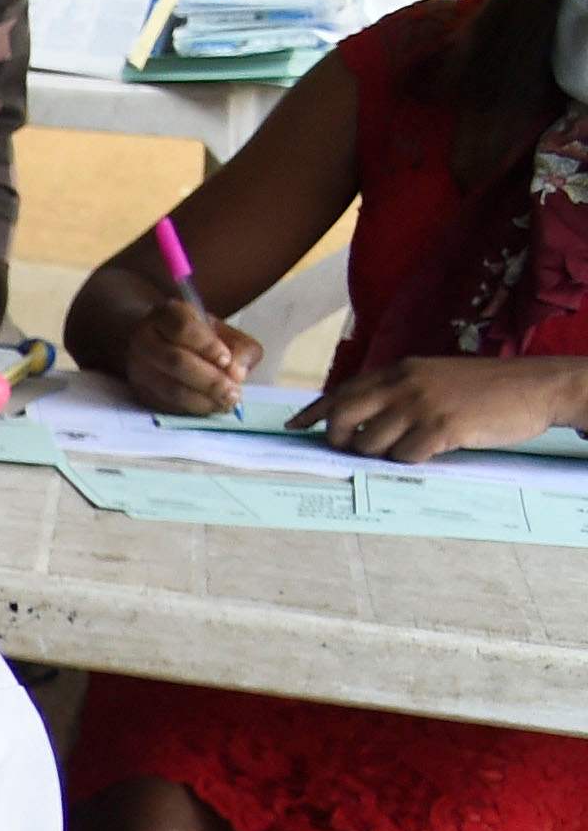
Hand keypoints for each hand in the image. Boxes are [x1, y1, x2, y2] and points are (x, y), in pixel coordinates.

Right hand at [117, 294, 258, 415]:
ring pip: (169, 388)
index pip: (183, 328)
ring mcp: (138, 368)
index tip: (226, 360)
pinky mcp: (140, 392)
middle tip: (233, 393)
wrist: (161, 344)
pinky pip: (167, 405)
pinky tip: (211, 407)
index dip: (206, 346)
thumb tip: (237, 374)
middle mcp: (145, 339)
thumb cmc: (198, 337)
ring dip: (202, 399)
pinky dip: (192, 409)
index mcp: (167, 315)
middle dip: (209, 380)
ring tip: (226, 403)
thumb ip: (239, 347)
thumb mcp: (223, 332)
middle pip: (175, 361)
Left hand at [296, 352, 587, 465]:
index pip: (342, 391)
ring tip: (410, 446)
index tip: (293, 426)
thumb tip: (360, 419)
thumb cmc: (486, 387)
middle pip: (341, 418)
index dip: (313, 411)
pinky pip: (404, 457)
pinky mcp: (441, 427)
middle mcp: (403, 384)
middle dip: (338, 441)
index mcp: (400, 369)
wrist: (537, 385)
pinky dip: (411, 461)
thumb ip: (398, 391)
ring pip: (369, 444)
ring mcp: (421, 405)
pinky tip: (434, 450)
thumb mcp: (435, 377)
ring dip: (380, 455)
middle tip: (351, 451)